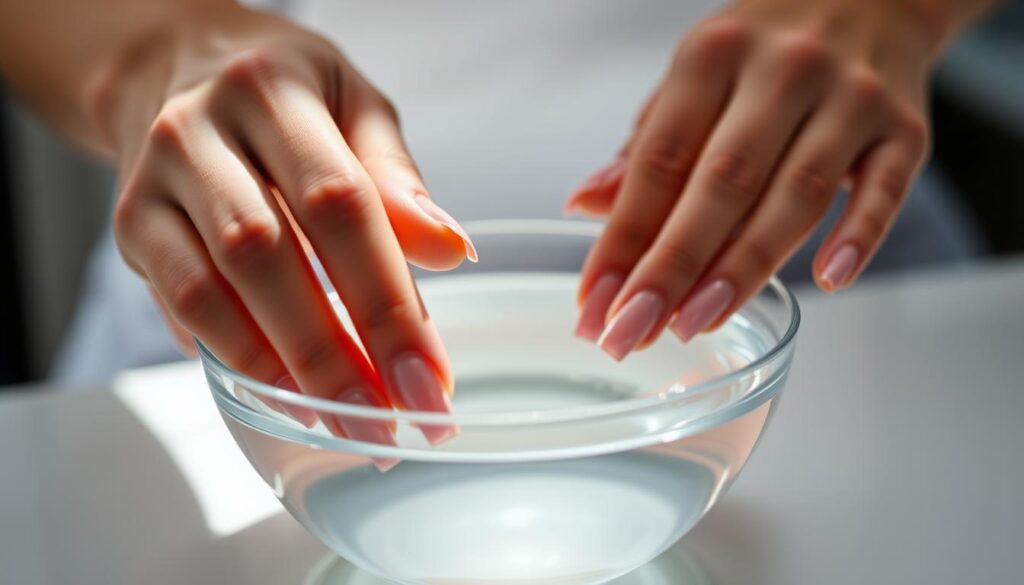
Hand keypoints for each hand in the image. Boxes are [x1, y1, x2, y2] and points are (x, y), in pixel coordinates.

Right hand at [107, 6, 472, 441]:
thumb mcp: (355, 108)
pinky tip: (281, 389)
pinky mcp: (130, 226)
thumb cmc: (288, 93)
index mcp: (273, 91)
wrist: (182, 67)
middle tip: (383, 418)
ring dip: (277, 368)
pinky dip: (231, 354)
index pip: (338, 203)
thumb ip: (396, 179)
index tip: (427, 375)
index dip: (386, 299)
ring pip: (209, 290)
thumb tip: (450, 249)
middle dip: (331, 354)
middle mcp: (200, 130)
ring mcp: (153, 181)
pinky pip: (175, 304)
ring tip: (338, 420)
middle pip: (266, 256)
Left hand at [568, 0, 953, 359]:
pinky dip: (859, 236)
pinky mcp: (906, 127)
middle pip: (722, 183)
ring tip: (695, 322)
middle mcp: (783, 70)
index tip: (594, 302)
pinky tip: (827, 282)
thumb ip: (647, 145)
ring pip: (796, 195)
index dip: (622, 237)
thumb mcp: (694, 75)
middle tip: (631, 332)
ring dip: (743, 267)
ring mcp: (850, 97)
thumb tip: (587, 205)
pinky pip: (886, 188)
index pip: (659, 160)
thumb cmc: (764, 48)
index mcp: (713, 55)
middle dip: (671, 267)